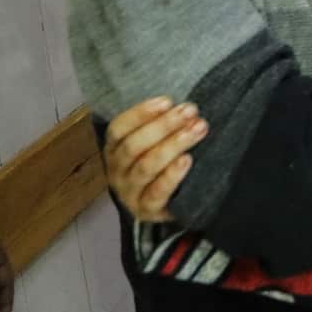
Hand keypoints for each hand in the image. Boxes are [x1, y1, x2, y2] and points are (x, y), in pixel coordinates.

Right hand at [104, 97, 208, 222]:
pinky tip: (187, 160)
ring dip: (173, 145)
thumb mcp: (157, 141)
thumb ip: (164, 124)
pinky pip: (156, 193)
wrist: (170, 202)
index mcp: (114, 148)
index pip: (119, 128)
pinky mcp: (145, 210)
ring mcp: (129, 192)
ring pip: (146, 167)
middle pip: (133, 146)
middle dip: (164, 126)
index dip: (141, 113)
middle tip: (190, 112)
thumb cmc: (164, 163)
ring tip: (196, 131)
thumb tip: (186, 106)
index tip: (168, 101)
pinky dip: (172, 176)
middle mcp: (117, 170)